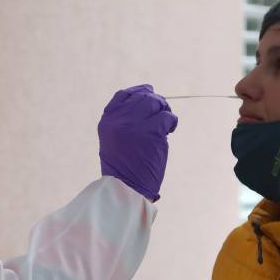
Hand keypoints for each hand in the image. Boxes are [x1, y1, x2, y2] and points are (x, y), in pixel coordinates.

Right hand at [98, 85, 178, 200]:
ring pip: (156, 103)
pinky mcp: (151, 132)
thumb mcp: (114, 139)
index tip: (149, 94)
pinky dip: (172, 122)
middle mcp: (119, 119)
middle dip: (156, 102)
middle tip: (162, 112)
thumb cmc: (123, 166)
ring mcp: (135, 125)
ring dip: (165, 110)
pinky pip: (167, 117)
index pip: (124, 95)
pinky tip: (170, 130)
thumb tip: (147, 97)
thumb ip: (123, 120)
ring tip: (166, 124)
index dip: (139, 92)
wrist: (127, 187)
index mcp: (108, 120)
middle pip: (143, 97)